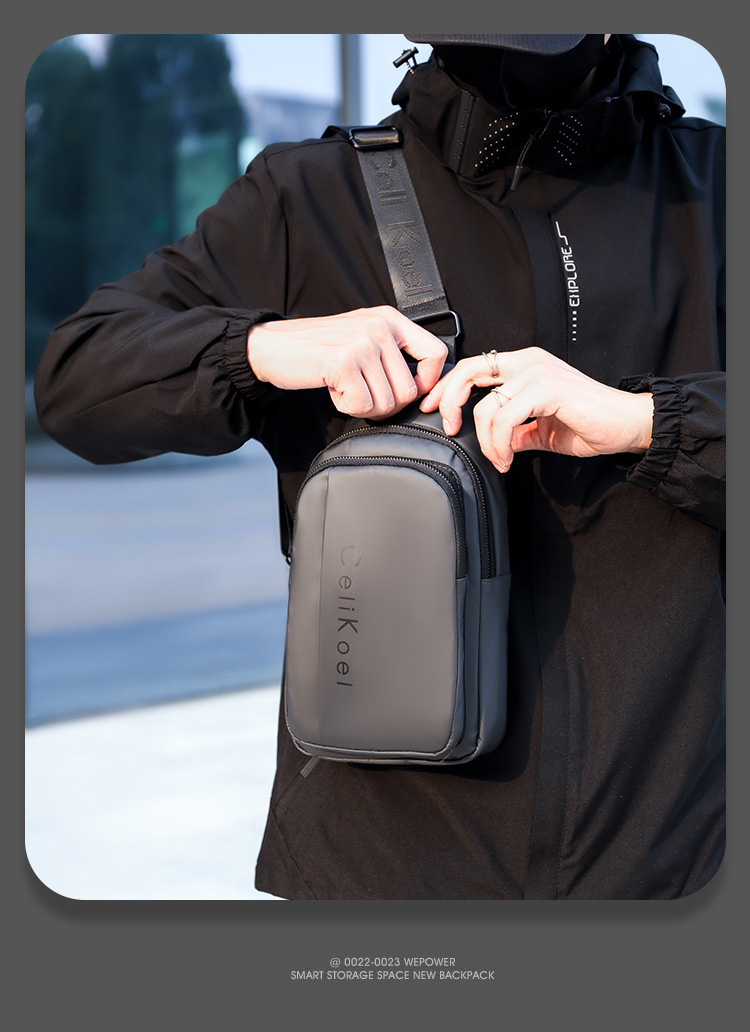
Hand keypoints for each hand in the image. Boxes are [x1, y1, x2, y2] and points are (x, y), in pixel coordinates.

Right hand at [246, 306, 447, 418]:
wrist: (273, 347)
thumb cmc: (319, 349)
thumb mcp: (363, 339)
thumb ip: (393, 354)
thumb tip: (424, 389)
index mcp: (389, 318)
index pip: (436, 353)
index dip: (427, 383)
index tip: (410, 394)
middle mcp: (379, 326)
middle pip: (409, 390)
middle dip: (386, 404)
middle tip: (361, 393)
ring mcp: (361, 343)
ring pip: (387, 402)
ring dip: (364, 406)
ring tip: (345, 387)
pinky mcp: (343, 362)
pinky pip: (363, 405)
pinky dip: (346, 406)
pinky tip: (333, 389)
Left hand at [419, 347, 653, 472]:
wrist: (628, 426)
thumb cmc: (590, 425)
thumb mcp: (540, 431)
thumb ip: (514, 431)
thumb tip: (491, 443)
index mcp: (524, 365)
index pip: (472, 366)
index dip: (447, 387)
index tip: (433, 410)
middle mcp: (528, 361)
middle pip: (468, 371)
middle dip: (448, 401)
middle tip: (448, 429)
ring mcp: (538, 372)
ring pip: (486, 406)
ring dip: (485, 441)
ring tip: (498, 459)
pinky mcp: (548, 388)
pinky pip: (504, 418)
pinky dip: (498, 443)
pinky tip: (506, 459)